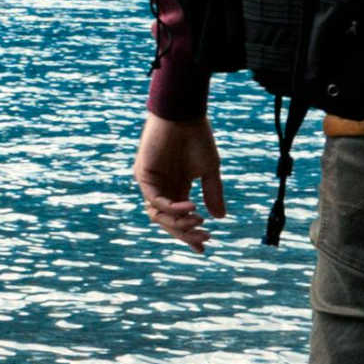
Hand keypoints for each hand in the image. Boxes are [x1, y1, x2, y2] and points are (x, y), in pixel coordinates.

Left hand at [136, 115, 226, 250]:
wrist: (184, 114)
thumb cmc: (197, 137)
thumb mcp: (209, 170)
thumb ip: (213, 193)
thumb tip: (220, 217)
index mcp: (177, 189)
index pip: (180, 220)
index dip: (190, 236)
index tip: (205, 249)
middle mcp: (162, 189)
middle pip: (169, 223)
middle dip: (187, 233)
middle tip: (205, 237)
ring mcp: (151, 183)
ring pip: (159, 216)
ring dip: (178, 224)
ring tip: (198, 221)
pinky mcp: (143, 175)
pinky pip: (155, 200)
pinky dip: (171, 207)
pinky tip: (190, 207)